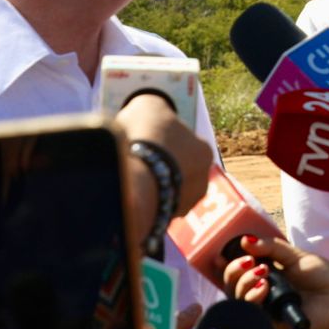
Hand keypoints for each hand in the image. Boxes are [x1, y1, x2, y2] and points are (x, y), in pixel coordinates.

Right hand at [117, 93, 212, 215]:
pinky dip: (141, 203)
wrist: (131, 180)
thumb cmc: (145, 136)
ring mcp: (183, 206)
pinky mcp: (163, 224)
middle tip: (135, 157)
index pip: (186, 142)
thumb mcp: (149, 105)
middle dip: (160, 164)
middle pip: (178, 168)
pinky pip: (151, 209)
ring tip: (127, 178)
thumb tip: (151, 107)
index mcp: (204, 151)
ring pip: (166, 191)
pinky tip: (125, 195)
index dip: (165, 138)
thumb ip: (155, 107)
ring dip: (151, 186)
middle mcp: (202, 181)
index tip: (147, 137)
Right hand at [226, 235, 328, 328]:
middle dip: (234, 272)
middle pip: (233, 287)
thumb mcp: (296, 256)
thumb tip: (246, 241)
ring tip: (261, 273)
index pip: (239, 272)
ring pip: (238, 300)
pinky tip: (264, 289)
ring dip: (244, 284)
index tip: (222, 255)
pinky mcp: (273, 324)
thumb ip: (271, 248)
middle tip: (248, 261)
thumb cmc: (325, 275)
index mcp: (267, 276)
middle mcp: (263, 293)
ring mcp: (267, 309)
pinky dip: (253, 299)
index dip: (227, 265)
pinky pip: (253, 314)